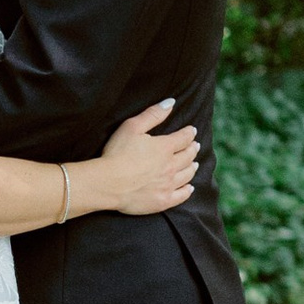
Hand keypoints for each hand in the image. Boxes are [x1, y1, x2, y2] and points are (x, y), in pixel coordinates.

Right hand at [99, 98, 199, 215]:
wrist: (108, 183)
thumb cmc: (117, 153)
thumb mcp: (132, 127)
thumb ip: (153, 115)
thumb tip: (171, 102)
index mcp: (165, 147)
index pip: (183, 138)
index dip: (189, 133)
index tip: (192, 131)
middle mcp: (171, 166)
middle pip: (188, 156)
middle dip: (192, 149)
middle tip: (195, 146)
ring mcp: (168, 185)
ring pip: (187, 175)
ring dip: (192, 167)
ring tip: (194, 164)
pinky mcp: (163, 201)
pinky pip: (181, 196)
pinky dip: (187, 190)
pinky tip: (189, 188)